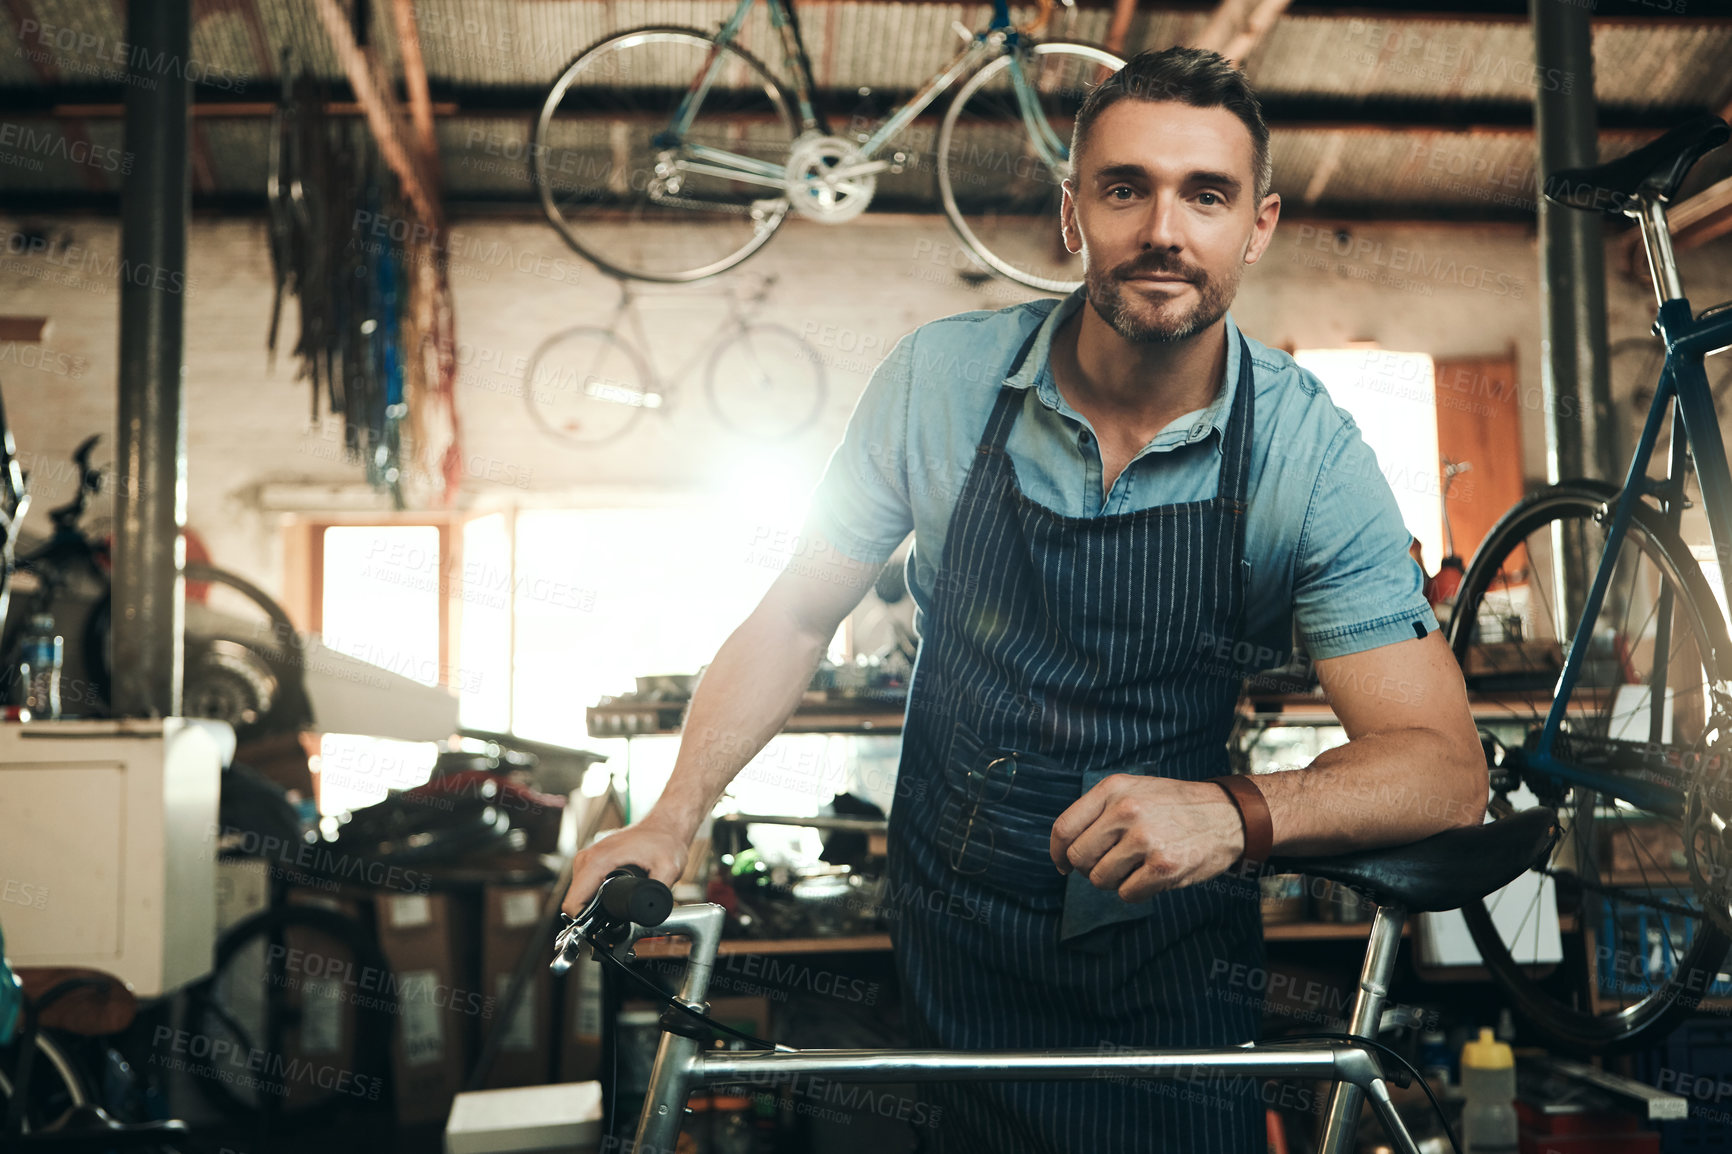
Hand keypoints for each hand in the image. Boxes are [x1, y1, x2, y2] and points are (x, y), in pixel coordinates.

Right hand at [560, 814, 690, 917]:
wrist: (665, 824)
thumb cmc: (665, 840)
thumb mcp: (668, 869)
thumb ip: (660, 893)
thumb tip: (651, 913)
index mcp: (599, 860)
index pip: (573, 901)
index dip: (585, 921)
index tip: (602, 926)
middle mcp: (588, 857)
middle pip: (574, 900)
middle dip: (590, 915)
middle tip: (616, 916)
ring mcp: (588, 857)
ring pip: (578, 893)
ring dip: (591, 905)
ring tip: (615, 906)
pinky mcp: (592, 859)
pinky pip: (583, 885)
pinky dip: (592, 895)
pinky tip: (611, 896)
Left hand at [1049, 775, 1243, 901]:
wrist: (1228, 814)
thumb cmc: (1174, 806)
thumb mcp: (1134, 789)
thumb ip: (1098, 812)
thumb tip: (1064, 852)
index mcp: (1113, 789)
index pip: (1064, 828)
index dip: (1058, 852)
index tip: (1063, 864)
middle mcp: (1125, 811)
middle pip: (1079, 857)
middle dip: (1089, 868)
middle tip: (1111, 865)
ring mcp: (1144, 839)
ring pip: (1100, 879)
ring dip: (1115, 881)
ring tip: (1137, 867)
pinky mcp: (1164, 866)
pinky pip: (1127, 894)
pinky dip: (1136, 892)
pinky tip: (1153, 876)